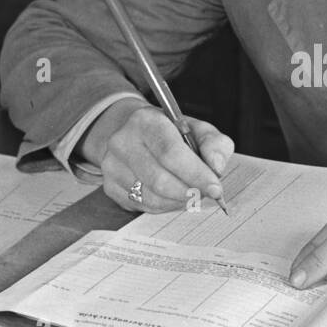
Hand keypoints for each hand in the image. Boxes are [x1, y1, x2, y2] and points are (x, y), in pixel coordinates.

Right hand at [80, 97, 233, 213]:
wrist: (135, 134)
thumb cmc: (172, 134)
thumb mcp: (198, 129)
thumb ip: (214, 144)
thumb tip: (216, 168)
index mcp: (145, 121)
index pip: (170, 153)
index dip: (195, 174)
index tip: (216, 188)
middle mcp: (122, 142)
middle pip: (160, 180)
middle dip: (190, 191)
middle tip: (207, 193)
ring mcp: (112, 166)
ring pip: (152, 197)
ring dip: (179, 200)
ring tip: (192, 192)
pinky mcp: (110, 186)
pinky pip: (143, 206)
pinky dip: (166, 206)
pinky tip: (174, 195)